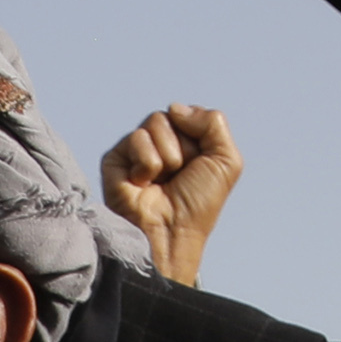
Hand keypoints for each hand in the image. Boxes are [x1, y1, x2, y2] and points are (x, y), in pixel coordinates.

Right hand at [100, 106, 245, 288]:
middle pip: (173, 114)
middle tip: (180, 174)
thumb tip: (176, 108)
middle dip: (185, 146)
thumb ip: (213, 122)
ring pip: (156, 121)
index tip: (199, 167)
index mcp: (185, 142)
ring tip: (162, 181)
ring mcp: (137, 150)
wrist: (171, 233)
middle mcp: (160, 144)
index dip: (200, 138)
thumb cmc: (198, 204)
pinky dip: (147, 162)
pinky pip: (137, 137)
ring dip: (168, 155)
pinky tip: (143, 183)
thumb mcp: (225, 160)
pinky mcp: (116, 158)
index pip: (191, 113)